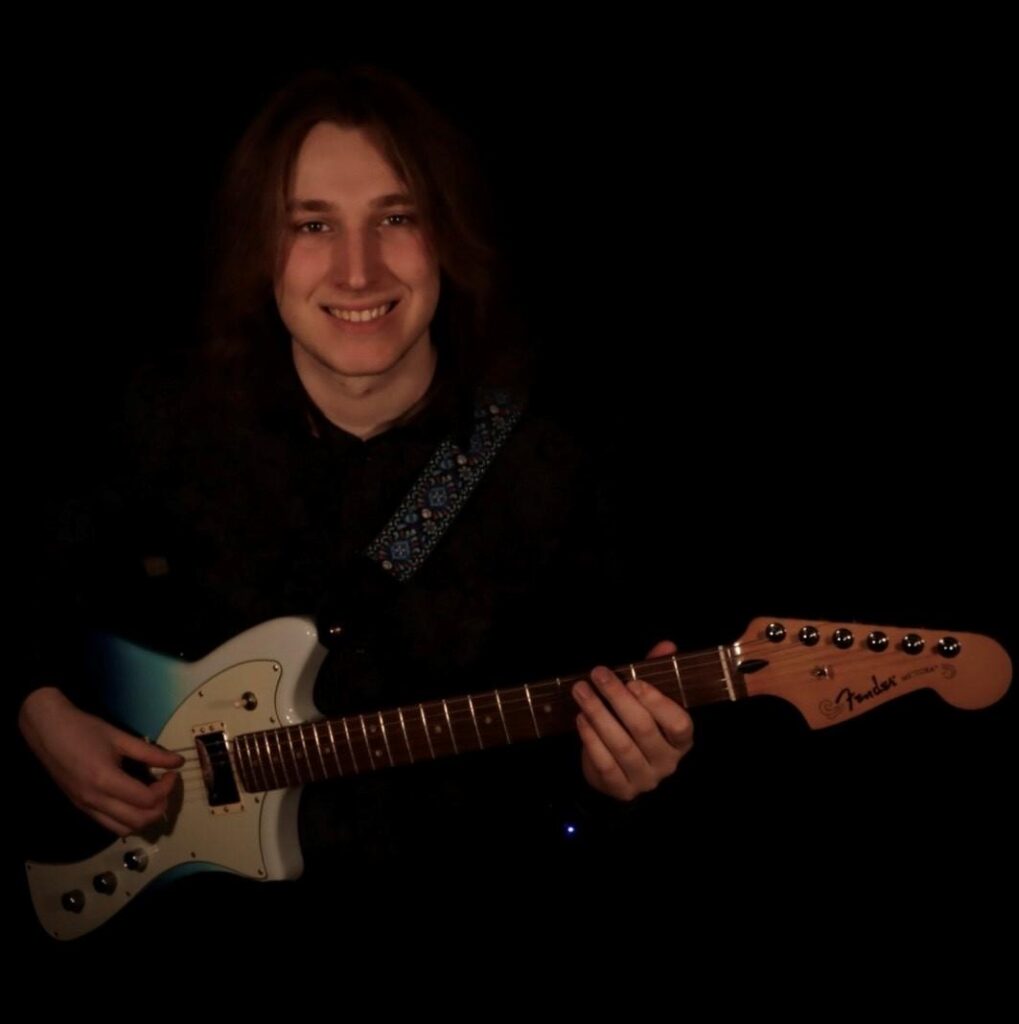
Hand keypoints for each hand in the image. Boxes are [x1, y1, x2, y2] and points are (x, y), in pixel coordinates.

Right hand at [19, 687, 183, 835]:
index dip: (166, 788)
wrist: (48, 730)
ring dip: (144, 818)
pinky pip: (109, 824)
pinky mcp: (80, 807)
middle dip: (160, 807)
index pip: (146, 799)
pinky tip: (135, 801)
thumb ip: (152, 752)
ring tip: (153, 796)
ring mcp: (85, 807)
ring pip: (123, 829)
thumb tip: (178, 762)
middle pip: (138, 821)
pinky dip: (127, 820)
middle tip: (166, 787)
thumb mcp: (121, 738)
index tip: (172, 773)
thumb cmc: (84, 729)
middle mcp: (94, 800)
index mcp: (106, 780)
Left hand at [572, 640, 692, 800]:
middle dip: (618, 698)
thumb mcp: (647, 701)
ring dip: (598, 714)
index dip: (657, 702)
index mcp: (681, 740)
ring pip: (621, 745)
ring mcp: (645, 779)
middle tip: (598, 674)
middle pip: (643, 729)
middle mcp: (668, 762)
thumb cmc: (636, 727)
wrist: (619, 772)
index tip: (633, 681)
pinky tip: (580, 718)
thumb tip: (666, 645)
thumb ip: (655, 674)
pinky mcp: (621, 789)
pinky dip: (590, 738)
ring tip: (581, 691)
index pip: (679, 723)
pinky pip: (604, 762)